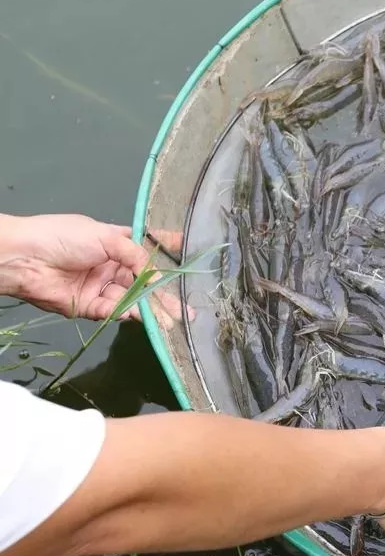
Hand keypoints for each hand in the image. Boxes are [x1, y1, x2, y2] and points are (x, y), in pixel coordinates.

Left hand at [0, 213, 184, 326]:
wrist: (25, 258)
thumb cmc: (63, 237)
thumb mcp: (105, 237)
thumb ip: (135, 256)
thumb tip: (155, 275)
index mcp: (113, 243)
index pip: (145, 246)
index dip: (166, 248)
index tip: (187, 250)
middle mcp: (110, 266)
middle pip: (143, 281)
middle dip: (164, 293)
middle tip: (186, 308)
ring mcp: (101, 287)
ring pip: (132, 300)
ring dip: (151, 309)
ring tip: (173, 318)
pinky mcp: (89, 306)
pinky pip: (114, 311)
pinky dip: (129, 313)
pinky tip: (142, 315)